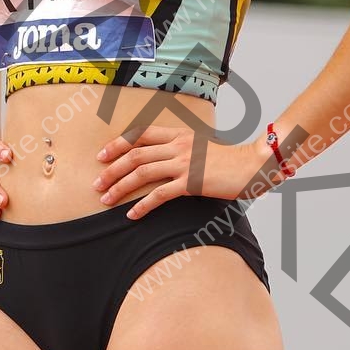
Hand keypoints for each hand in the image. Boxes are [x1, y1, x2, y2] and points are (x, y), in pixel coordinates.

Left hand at [92, 125, 272, 217]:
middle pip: (135, 154)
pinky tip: (132, 215)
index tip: (101, 155)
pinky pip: (159, 194)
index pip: (140, 134)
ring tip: (106, 199)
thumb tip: (162, 160)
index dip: (117, 144)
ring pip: (142, 172)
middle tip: (96, 183)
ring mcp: (184, 163)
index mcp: (179, 134)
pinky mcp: (191, 182)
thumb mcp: (202, 146)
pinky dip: (142, 205)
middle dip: (111, 169)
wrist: (254, 165)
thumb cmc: (230, 160)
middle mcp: (178, 145)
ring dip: (120, 187)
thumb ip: (182, 149)